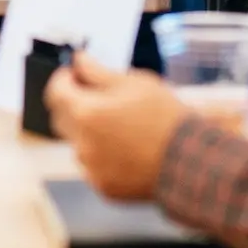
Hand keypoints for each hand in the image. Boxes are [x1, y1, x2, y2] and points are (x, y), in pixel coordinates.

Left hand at [42, 53, 190, 200]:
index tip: (73, 74)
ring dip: (90, 132)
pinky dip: (103, 156)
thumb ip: (99, 72)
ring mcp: (91, 169)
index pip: (55, 92)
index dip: (62, 79)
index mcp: (86, 113)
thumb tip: (79, 60)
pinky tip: (128, 149)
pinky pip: (94, 166)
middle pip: (62, 118)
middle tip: (96, 96)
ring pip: (79, 144)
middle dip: (73, 104)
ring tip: (123, 126)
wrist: (191, 161)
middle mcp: (81, 143)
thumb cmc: (166, 117)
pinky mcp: (103, 187)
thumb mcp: (135, 83)